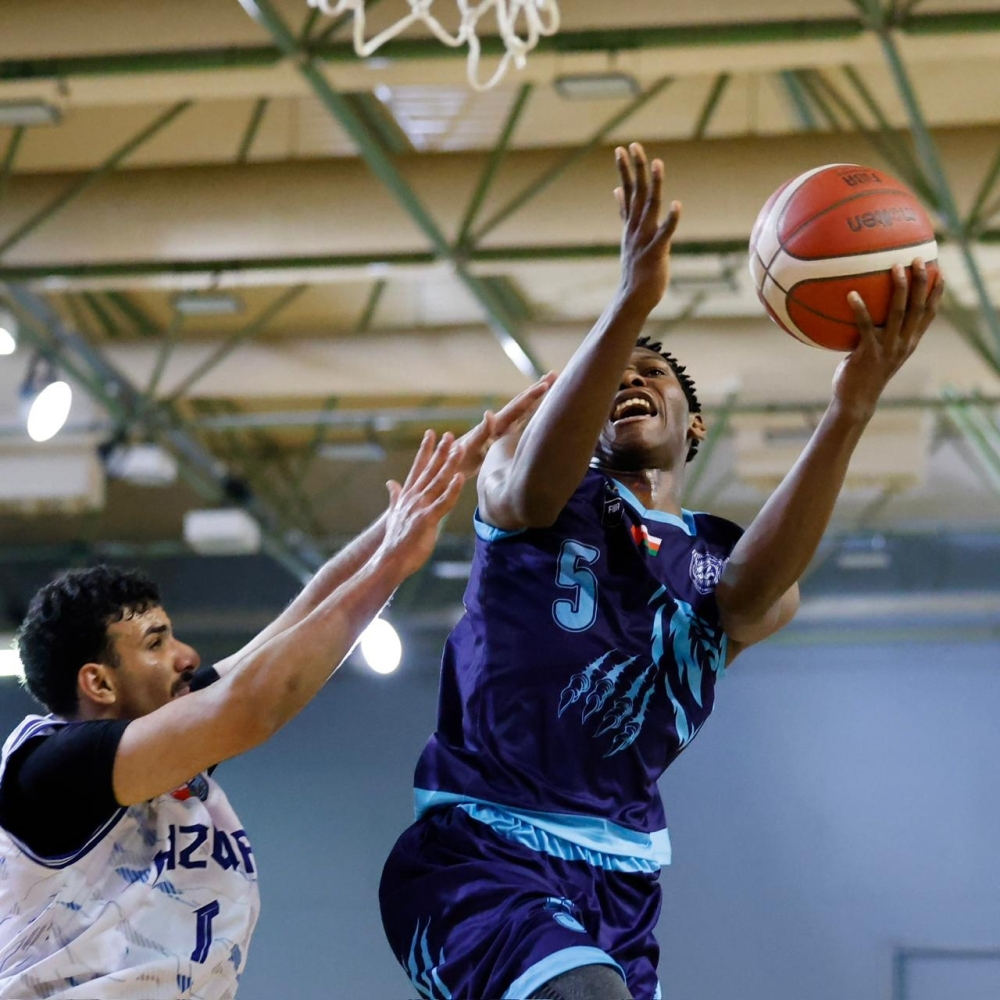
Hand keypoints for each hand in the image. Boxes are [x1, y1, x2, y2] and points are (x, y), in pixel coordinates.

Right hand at [380, 431, 463, 577]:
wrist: (389, 561)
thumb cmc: (395, 541)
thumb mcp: (394, 515)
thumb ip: (395, 497)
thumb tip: (390, 483)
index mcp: (407, 496)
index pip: (417, 468)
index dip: (425, 450)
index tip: (431, 434)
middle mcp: (413, 498)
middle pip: (429, 470)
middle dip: (440, 451)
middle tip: (450, 434)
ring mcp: (419, 507)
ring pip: (438, 481)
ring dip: (449, 464)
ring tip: (460, 448)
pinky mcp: (426, 520)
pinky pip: (443, 502)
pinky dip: (452, 490)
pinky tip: (460, 478)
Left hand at [453, 372, 556, 477]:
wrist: (447, 467)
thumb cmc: (457, 460)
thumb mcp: (470, 446)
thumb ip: (480, 431)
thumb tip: (490, 413)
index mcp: (495, 425)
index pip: (518, 407)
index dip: (533, 396)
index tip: (547, 384)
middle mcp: (498, 425)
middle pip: (522, 403)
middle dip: (538, 390)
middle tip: (555, 374)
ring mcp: (499, 431)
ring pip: (522, 411)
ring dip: (536, 400)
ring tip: (550, 387)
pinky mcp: (499, 440)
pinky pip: (519, 425)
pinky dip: (530, 416)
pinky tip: (538, 413)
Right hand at [614, 142, 681, 311]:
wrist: (633, 297)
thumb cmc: (635, 268)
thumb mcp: (628, 235)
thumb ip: (624, 212)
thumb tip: (616, 190)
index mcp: (631, 223)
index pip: (627, 191)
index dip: (624, 170)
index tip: (621, 148)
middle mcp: (636, 228)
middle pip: (636, 193)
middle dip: (636, 168)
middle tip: (634, 145)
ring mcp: (645, 239)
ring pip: (650, 207)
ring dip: (654, 185)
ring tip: (658, 163)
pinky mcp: (656, 253)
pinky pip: (665, 234)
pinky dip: (671, 220)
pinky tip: (677, 205)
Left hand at [833, 259, 943, 420]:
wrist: (855, 401)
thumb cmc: (862, 375)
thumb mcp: (877, 352)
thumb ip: (879, 334)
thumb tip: (866, 310)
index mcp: (909, 343)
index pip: (929, 314)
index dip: (936, 293)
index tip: (939, 271)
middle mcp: (903, 344)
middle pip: (918, 308)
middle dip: (921, 282)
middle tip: (917, 260)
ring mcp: (888, 349)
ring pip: (898, 314)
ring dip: (899, 289)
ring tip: (894, 267)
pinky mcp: (869, 353)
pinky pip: (865, 326)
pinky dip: (860, 309)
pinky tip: (851, 294)